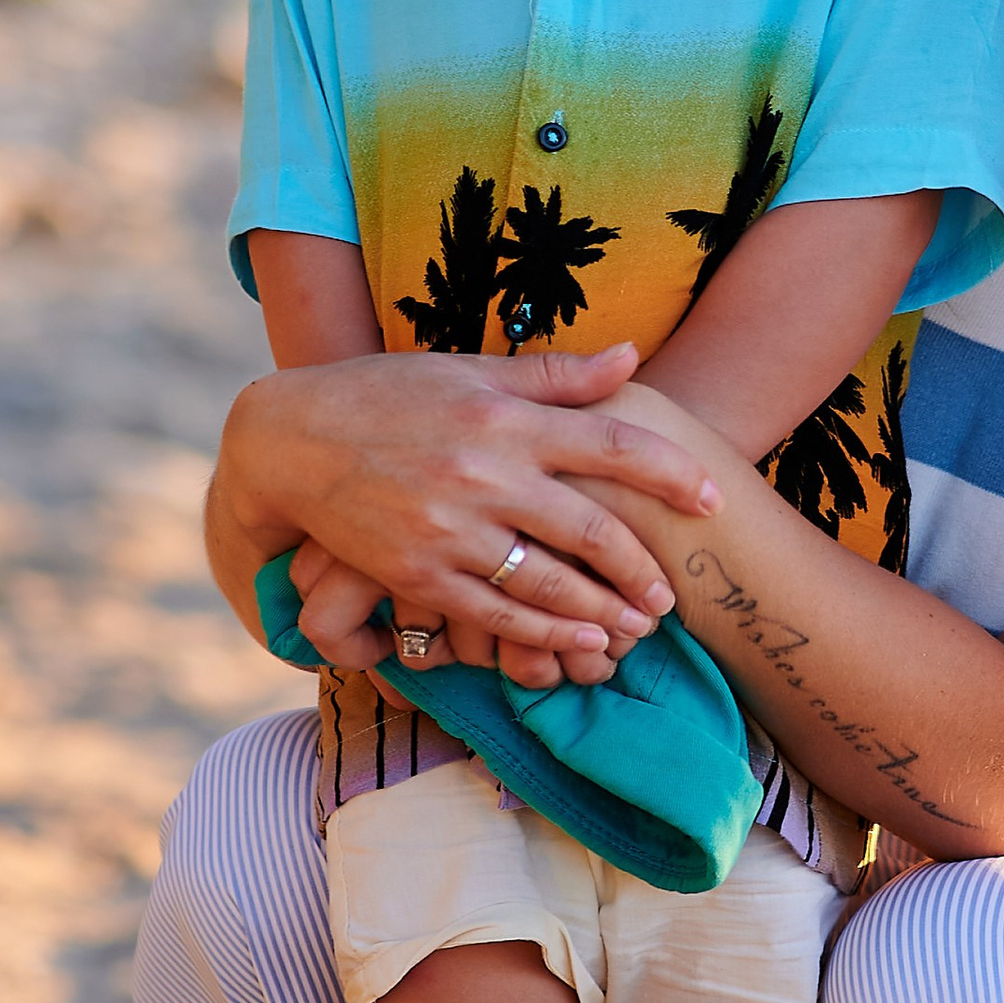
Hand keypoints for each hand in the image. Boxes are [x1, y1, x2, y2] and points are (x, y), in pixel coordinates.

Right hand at [215, 343, 719, 672]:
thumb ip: (554, 375)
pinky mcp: (416, 573)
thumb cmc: (387, 396)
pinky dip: (540, 637)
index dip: (668, 473)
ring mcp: (449, 528)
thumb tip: (633, 356)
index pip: (608, 442)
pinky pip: (491, 615)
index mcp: (504, 415)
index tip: (713, 499)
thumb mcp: (469, 371)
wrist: (289, 439)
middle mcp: (484, 471)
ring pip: (548, 583)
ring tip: (635, 630)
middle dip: (641, 568)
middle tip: (673, 595)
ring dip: (601, 613)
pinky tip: (574, 646)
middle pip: (590, 528)